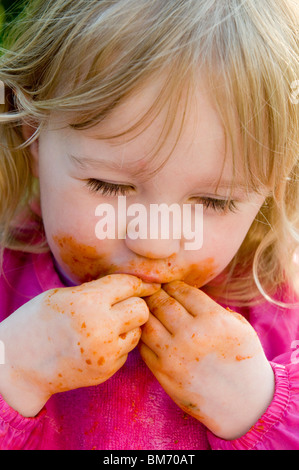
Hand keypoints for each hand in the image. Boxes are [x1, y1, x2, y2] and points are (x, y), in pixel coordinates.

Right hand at [0, 274, 159, 416]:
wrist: (18, 365)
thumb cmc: (36, 322)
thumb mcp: (62, 295)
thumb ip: (96, 290)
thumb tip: (129, 286)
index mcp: (88, 302)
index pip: (130, 284)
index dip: (138, 282)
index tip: (143, 284)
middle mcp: (101, 328)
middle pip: (142, 310)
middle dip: (136, 304)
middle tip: (123, 305)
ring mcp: (105, 353)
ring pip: (138, 332)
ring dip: (128, 326)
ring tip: (108, 325)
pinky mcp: (105, 371)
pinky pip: (126, 352)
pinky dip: (117, 346)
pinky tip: (98, 344)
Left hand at [139, 281, 274, 439]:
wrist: (245, 405)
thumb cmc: (245, 362)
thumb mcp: (241, 327)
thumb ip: (215, 308)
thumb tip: (188, 295)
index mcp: (214, 320)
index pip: (182, 291)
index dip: (173, 285)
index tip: (170, 285)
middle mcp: (192, 335)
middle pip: (162, 302)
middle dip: (156, 294)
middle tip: (154, 292)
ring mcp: (174, 355)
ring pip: (148, 322)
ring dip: (147, 313)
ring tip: (149, 311)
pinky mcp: (163, 373)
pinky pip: (144, 346)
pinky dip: (144, 336)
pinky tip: (149, 332)